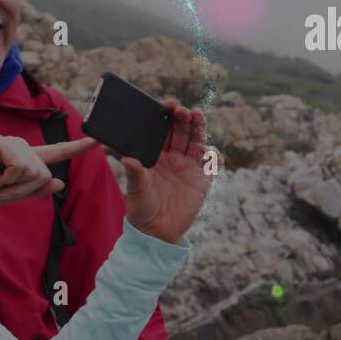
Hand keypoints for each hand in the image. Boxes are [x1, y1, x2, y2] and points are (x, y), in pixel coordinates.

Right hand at [0, 135, 97, 206]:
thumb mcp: (13, 195)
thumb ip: (36, 190)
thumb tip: (59, 183)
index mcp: (26, 157)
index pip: (56, 152)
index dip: (77, 148)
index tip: (98, 140)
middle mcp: (21, 145)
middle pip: (44, 173)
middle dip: (25, 189)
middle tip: (3, 190)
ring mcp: (12, 142)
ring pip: (35, 171)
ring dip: (16, 186)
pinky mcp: (2, 143)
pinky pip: (21, 167)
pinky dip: (8, 179)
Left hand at [122, 102, 216, 243]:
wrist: (156, 233)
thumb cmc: (141, 210)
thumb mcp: (136, 192)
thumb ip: (135, 174)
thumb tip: (126, 159)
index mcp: (155, 156)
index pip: (162, 132)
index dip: (165, 117)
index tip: (166, 105)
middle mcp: (173, 159)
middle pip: (181, 133)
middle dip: (183, 119)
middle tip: (182, 109)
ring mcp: (189, 168)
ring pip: (197, 143)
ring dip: (199, 129)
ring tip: (198, 115)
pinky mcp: (202, 182)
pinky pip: (212, 166)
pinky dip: (214, 158)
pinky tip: (211, 153)